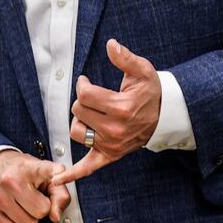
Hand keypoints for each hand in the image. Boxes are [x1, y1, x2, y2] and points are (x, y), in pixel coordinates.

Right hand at [0, 149, 68, 222]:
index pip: (44, 170)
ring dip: (32, 220)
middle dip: (42, 208)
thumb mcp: (43, 175)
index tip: (60, 171)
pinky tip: (19, 217)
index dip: (55, 171)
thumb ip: (59, 193)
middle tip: (35, 199)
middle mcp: (10, 181)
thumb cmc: (21, 173)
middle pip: (41, 210)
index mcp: (27, 168)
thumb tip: (55, 216)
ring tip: (26, 207)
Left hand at [56, 39, 160, 186]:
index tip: (85, 82)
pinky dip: (73, 174)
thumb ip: (125, 58)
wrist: (164, 116)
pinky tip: (58, 178)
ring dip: (80, 122)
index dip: (82, 85)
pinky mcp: (110, 155)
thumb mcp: (142, 70)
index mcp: (121, 108)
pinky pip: (88, 167)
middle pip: (78, 111)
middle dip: (82, 101)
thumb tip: (111, 44)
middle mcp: (115, 129)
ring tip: (91, 115)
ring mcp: (111, 144)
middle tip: (92, 97)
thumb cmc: (151, 92)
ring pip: (77, 132)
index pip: (84, 95)